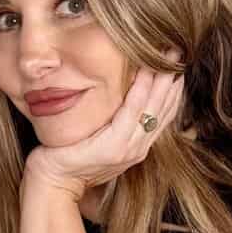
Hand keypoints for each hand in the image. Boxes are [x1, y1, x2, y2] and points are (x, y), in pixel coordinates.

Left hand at [23, 68, 182, 202]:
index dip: (173, 89)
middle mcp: (139, 148)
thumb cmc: (71, 155)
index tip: (177, 65)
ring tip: (167, 56)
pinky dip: (141, 90)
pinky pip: (132, 112)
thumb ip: (115, 123)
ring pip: (153, 108)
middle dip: (173, 78)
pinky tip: (145, 72)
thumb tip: (119, 96)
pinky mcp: (115, 146)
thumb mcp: (100, 138)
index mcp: (138, 145)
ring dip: (162, 79)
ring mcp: (129, 148)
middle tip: (178, 51)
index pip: (164, 114)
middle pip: (164, 108)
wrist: (54, 181)